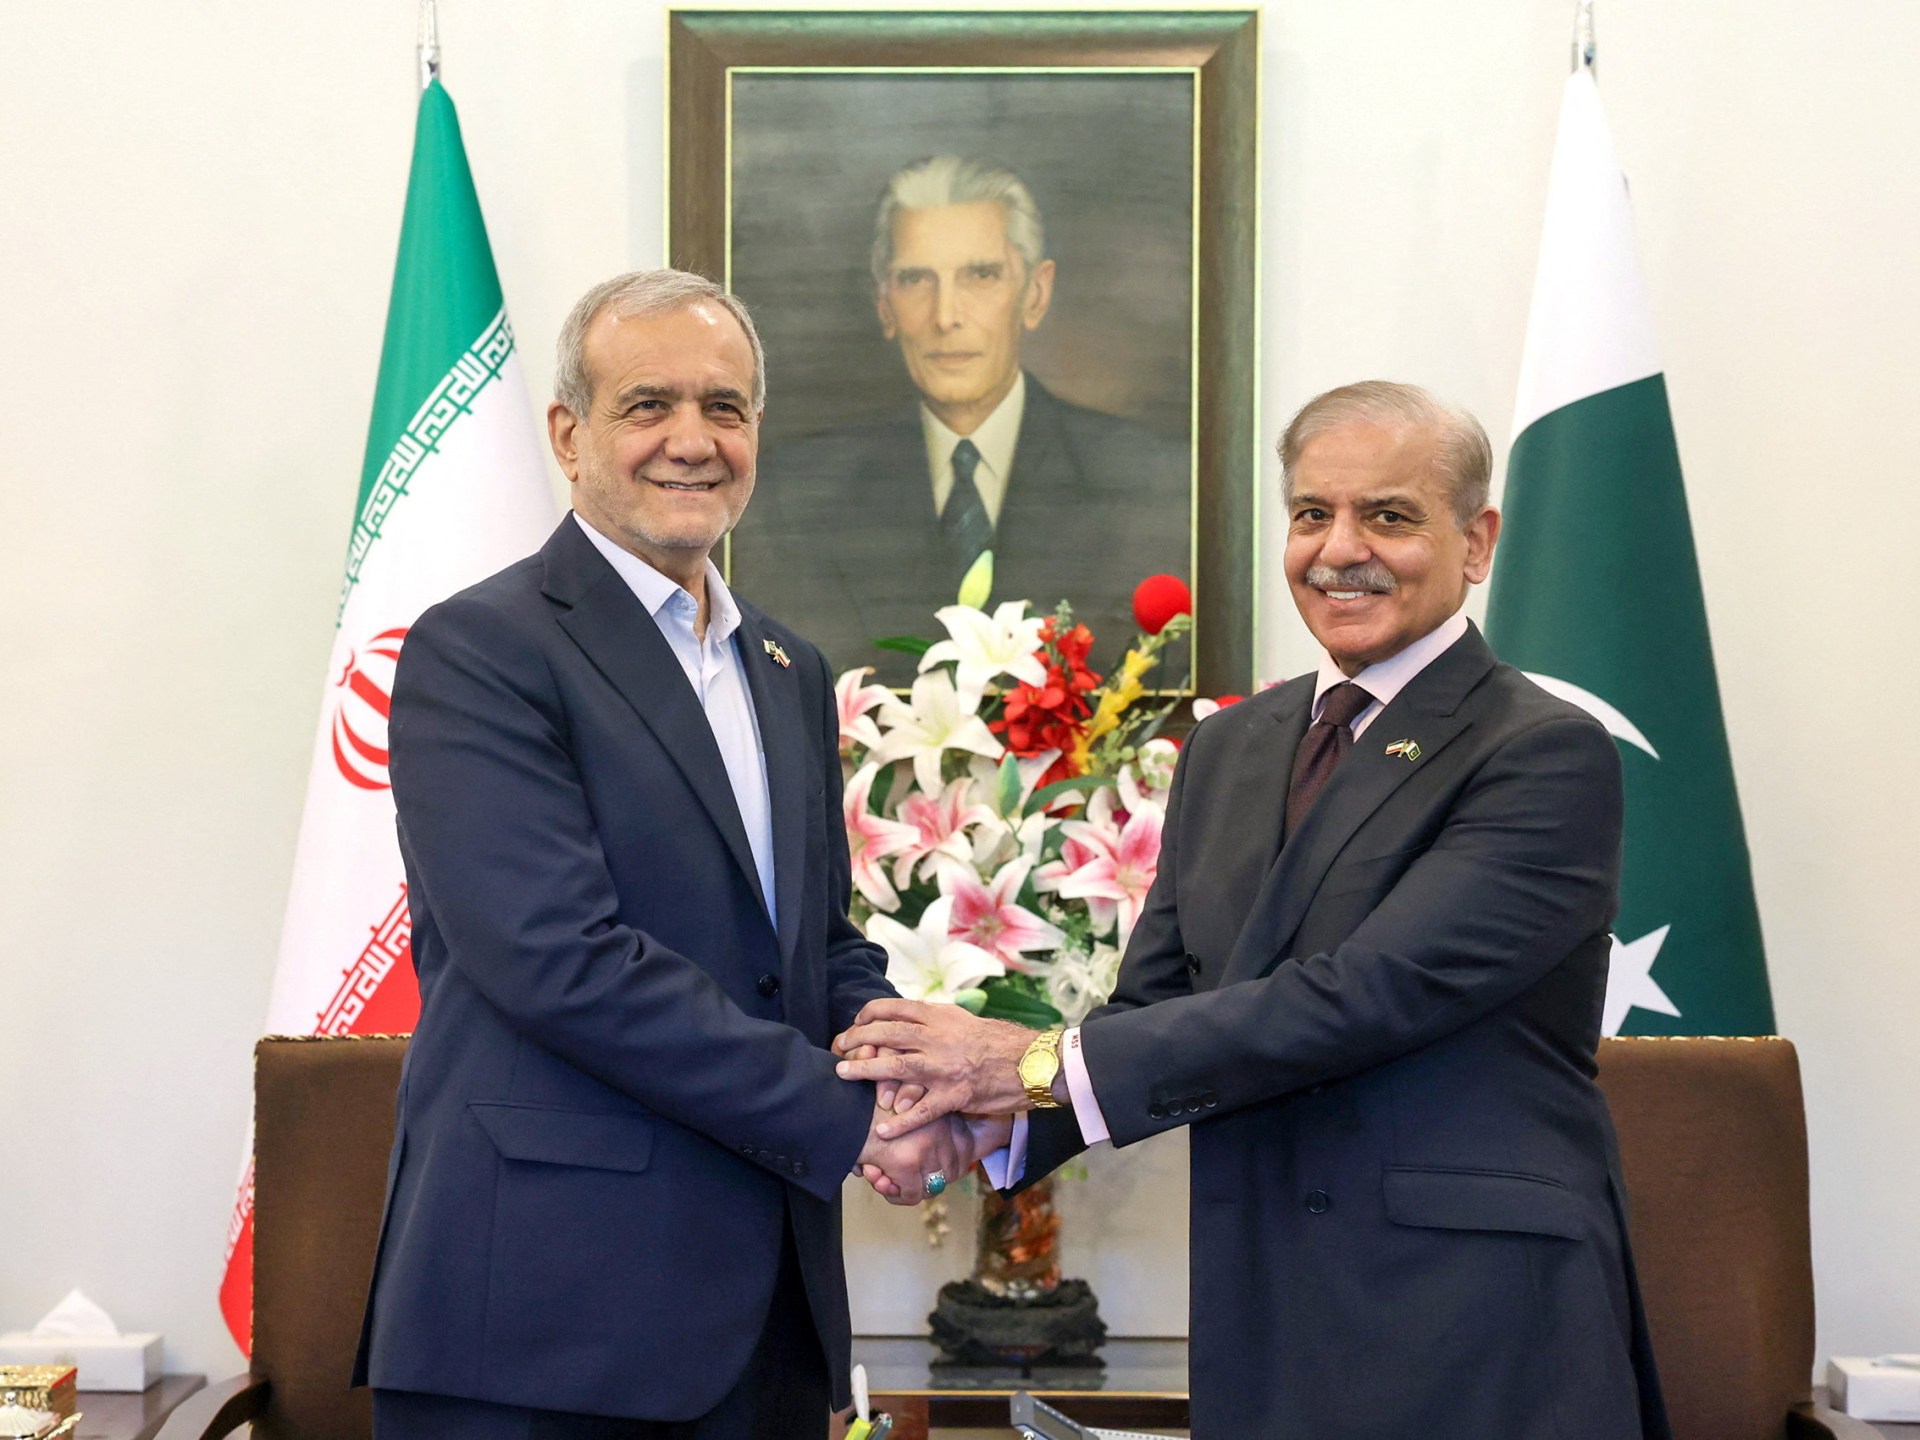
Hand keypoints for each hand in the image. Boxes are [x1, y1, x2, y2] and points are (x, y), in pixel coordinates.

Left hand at [835, 998, 1037, 1135]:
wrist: (1029, 1062)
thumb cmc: (997, 1041)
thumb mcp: (963, 1020)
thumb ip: (934, 1020)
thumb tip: (907, 1018)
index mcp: (940, 1018)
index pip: (896, 1008)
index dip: (870, 1014)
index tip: (856, 1022)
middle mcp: (939, 1039)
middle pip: (888, 1034)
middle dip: (858, 1039)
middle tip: (839, 1048)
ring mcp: (945, 1068)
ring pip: (897, 1066)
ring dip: (866, 1071)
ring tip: (844, 1076)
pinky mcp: (955, 1096)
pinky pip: (922, 1111)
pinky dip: (901, 1121)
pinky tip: (883, 1128)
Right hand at [855, 1103, 963, 1205]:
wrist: (839, 1107)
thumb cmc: (867, 1110)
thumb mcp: (904, 1112)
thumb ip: (922, 1133)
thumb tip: (939, 1174)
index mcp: (941, 1110)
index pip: (966, 1146)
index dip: (949, 1163)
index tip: (929, 1169)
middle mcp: (941, 1126)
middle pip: (951, 1170)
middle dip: (926, 1179)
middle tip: (901, 1176)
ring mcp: (926, 1145)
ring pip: (932, 1185)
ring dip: (910, 1188)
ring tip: (884, 1177)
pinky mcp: (907, 1161)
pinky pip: (911, 1195)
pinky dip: (895, 1195)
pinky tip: (878, 1181)